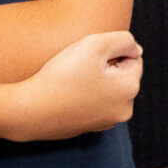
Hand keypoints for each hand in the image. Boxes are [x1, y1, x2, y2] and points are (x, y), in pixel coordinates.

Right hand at [10, 30, 142, 139]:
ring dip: (93, 79)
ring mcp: (106, 122)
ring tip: (70, 79)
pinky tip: (64, 92)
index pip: (133, 57)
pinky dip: (82, 94)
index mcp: (130, 89)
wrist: (31, 111)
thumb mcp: (95, 44)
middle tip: (78, 65)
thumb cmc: (63, 75)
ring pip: (106, 88)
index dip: (110, 50)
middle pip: (121, 74)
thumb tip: (136, 49)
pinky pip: (91, 102)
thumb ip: (124, 40)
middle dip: (104, 66)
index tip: (89, 56)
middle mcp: (124, 110)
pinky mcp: (88, 127)